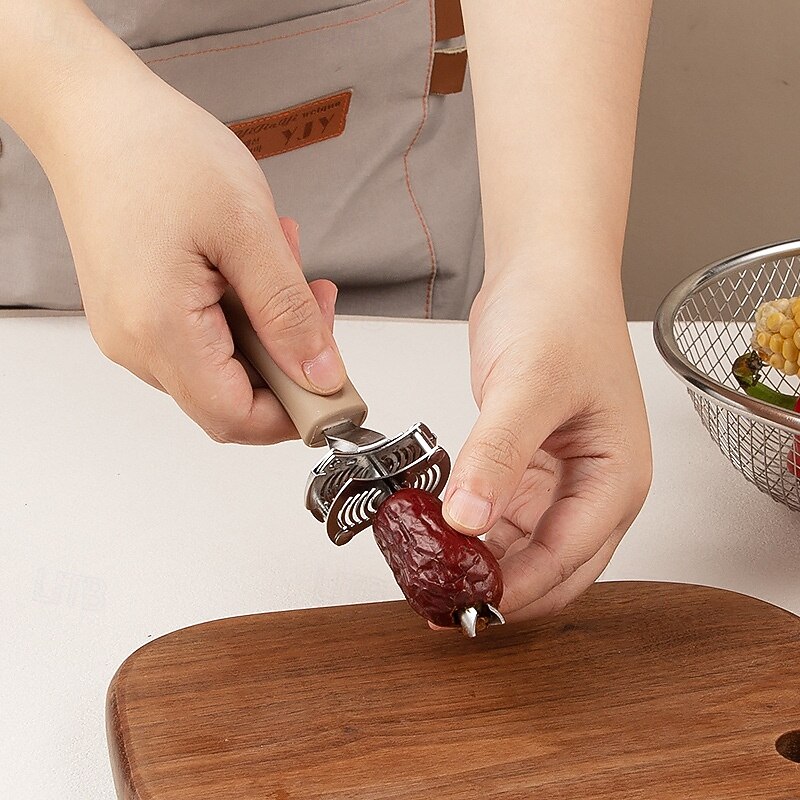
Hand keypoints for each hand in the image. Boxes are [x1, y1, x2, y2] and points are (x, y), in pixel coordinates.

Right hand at [39, 45, 343, 443]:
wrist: (94, 116)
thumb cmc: (158, 153)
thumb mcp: (248, 229)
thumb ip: (288, 312)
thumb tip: (320, 376)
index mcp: (160, 329)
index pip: (237, 417)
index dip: (295, 413)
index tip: (335, 383)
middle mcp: (136, 344)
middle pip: (233, 397)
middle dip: (288, 357)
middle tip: (311, 297)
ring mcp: (132, 332)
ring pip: (223, 366)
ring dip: (267, 326)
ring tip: (277, 260)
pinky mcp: (136, 315)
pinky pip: (202, 339)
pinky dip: (240, 312)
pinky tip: (249, 265)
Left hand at [442, 265, 651, 619]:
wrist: (546, 270)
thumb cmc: (563, 314)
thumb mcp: (529, 385)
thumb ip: (499, 455)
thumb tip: (470, 522)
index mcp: (617, 477)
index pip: (570, 555)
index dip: (520, 587)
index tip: (467, 604)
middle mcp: (592, 486)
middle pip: (551, 563)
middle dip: (502, 588)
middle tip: (445, 604)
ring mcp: (559, 476)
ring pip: (521, 543)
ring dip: (482, 561)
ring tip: (432, 573)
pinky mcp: (526, 462)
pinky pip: (500, 512)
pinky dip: (472, 527)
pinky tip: (438, 533)